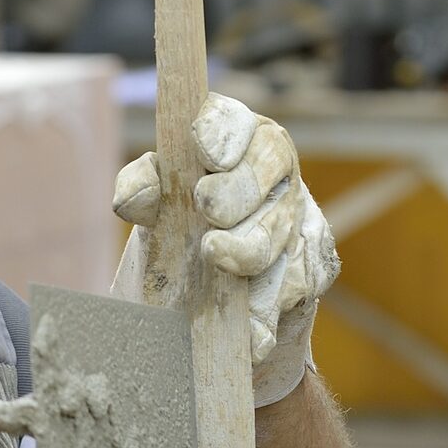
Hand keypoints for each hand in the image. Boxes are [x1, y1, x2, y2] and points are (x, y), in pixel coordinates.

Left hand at [112, 93, 339, 405]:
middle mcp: (274, 171)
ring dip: (249, 249)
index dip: (223, 134)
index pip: (235, 122)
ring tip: (215, 256)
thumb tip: (134, 197)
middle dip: (238, 190)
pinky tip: (249, 325)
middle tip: (207, 208)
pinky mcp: (312, 267)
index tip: (206, 157)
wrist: (207, 303)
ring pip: (282, 230)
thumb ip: (139, 190)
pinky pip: (295, 284)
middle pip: (268, 168)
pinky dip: (267, 307)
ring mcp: (298, 218)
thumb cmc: (179, 233)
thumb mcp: (154, 207)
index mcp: (234, 140)